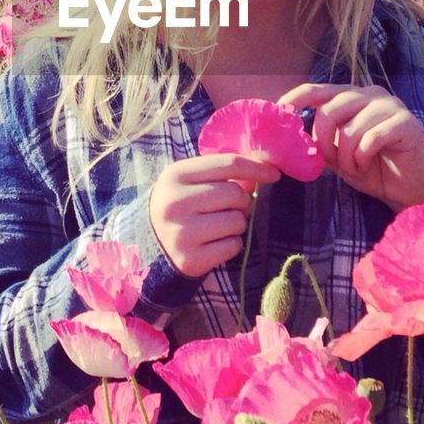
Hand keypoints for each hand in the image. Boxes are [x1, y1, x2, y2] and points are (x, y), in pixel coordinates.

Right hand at [149, 153, 280, 277]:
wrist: (149, 242)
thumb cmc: (179, 204)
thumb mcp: (191, 181)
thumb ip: (222, 173)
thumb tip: (264, 170)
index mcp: (175, 175)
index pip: (227, 164)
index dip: (256, 168)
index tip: (274, 174)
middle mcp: (175, 202)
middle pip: (235, 193)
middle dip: (242, 201)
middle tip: (228, 207)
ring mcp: (182, 233)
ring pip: (237, 221)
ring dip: (236, 224)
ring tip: (217, 226)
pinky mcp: (190, 259)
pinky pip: (233, 246)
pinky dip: (231, 244)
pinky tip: (213, 243)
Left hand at [277, 83, 423, 212]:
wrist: (406, 189)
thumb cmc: (370, 168)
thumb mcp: (336, 155)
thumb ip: (317, 142)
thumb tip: (289, 138)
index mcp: (352, 97)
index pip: (318, 89)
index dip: (297, 98)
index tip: (281, 111)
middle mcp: (371, 94)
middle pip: (331, 109)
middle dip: (324, 140)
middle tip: (330, 160)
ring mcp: (391, 105)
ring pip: (350, 127)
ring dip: (345, 155)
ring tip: (354, 167)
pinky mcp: (407, 123)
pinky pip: (371, 138)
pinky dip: (362, 157)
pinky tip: (367, 164)